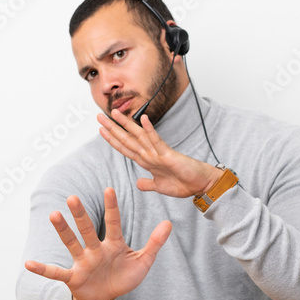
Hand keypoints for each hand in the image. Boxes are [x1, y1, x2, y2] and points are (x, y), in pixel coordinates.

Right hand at [24, 188, 171, 299]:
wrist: (107, 297)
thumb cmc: (124, 277)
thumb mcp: (143, 261)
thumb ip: (155, 243)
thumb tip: (169, 222)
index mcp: (114, 244)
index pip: (113, 223)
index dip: (112, 207)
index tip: (109, 189)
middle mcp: (95, 249)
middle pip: (88, 229)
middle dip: (81, 214)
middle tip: (73, 197)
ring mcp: (83, 262)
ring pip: (72, 243)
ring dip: (63, 231)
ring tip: (54, 215)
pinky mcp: (73, 277)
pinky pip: (56, 272)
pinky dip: (43, 269)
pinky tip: (29, 263)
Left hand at [98, 110, 221, 197]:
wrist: (200, 184)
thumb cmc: (183, 184)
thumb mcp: (159, 186)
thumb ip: (148, 183)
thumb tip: (138, 183)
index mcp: (147, 161)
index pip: (125, 148)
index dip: (113, 139)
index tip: (102, 129)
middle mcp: (150, 154)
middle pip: (127, 139)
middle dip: (113, 128)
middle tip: (100, 115)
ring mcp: (158, 153)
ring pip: (139, 137)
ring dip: (126, 125)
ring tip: (115, 113)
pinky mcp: (169, 154)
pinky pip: (157, 141)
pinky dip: (150, 130)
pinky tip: (144, 119)